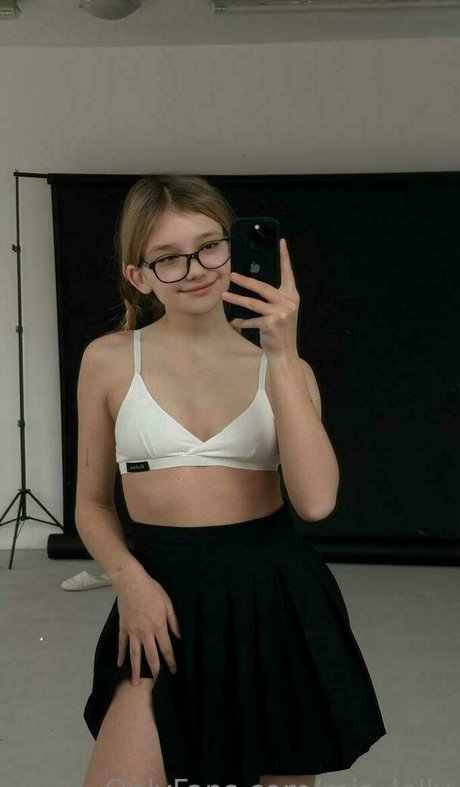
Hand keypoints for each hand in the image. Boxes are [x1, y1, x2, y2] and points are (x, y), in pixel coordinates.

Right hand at [116, 573, 181, 686]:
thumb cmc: (152, 590)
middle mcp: (145, 632)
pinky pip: (122, 644)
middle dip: (154, 671)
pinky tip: (120, 664)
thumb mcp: (167, 603)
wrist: (130, 582)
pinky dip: (121, 655)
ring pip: (134, 654)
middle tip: (156, 683)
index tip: (174, 671)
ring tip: (135, 684)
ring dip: (135, 670)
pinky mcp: (123, 627)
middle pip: (150, 656)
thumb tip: (179, 637)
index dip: (171, 661)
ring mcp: (132, 631)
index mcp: (158, 626)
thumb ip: (173, 621)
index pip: (166, 649)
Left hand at [223, 238, 300, 356]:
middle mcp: (288, 302)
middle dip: (245, 281)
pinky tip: (236, 323)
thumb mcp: (281, 311)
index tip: (281, 242)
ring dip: (236, 299)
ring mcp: (280, 312)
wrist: (284, 352)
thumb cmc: (280, 330)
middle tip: (232, 275)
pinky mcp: (271, 323)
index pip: (288, 273)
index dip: (285, 257)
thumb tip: (252, 284)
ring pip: (253, 303)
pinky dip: (242, 322)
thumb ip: (273, 298)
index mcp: (292, 296)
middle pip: (262, 287)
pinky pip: (251, 320)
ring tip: (224, 295)